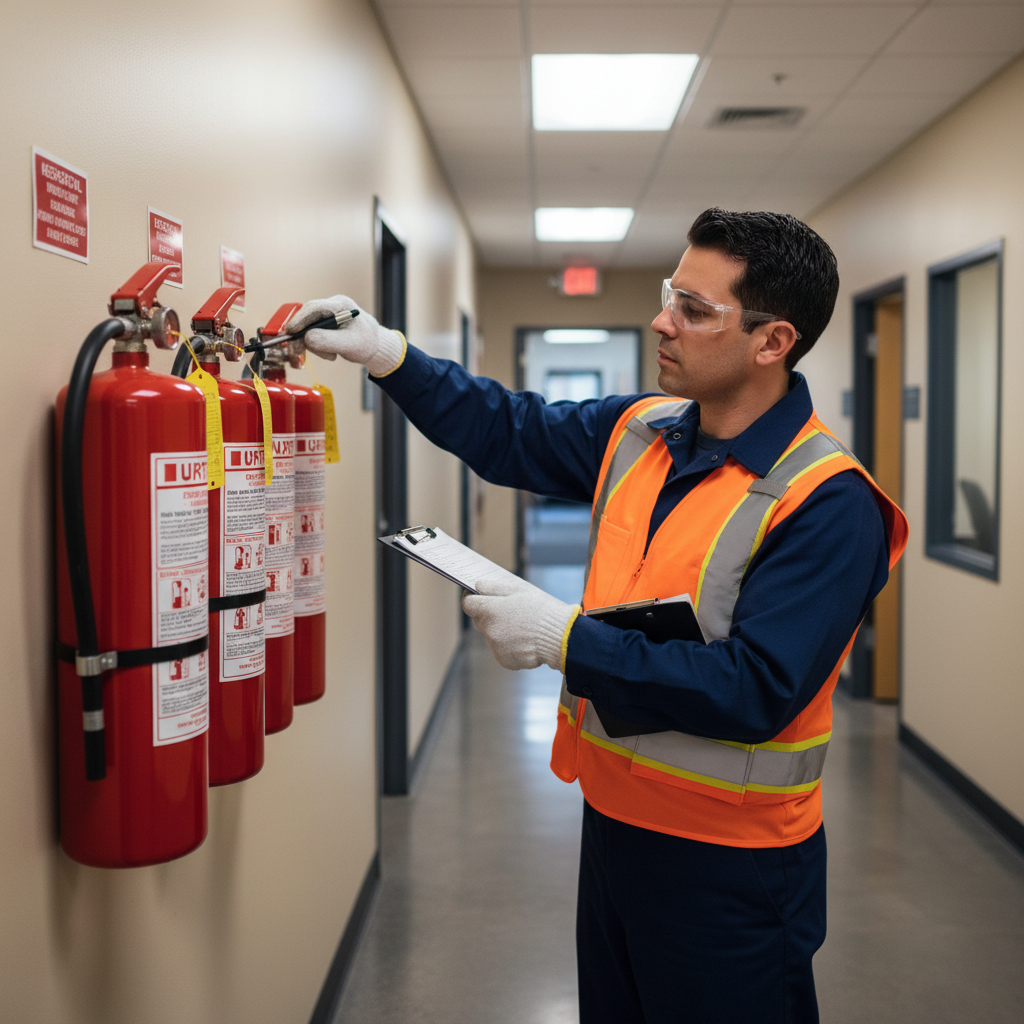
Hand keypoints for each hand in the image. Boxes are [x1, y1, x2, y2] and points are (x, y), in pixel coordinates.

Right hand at [285, 295, 404, 375]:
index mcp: (341, 305)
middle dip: (301, 336)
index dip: (300, 319)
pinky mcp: (324, 325)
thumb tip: (306, 338)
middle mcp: (332, 306)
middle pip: (307, 317)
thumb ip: (328, 341)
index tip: (290, 332)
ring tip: (331, 355)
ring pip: (307, 328)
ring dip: (313, 345)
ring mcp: (327, 315)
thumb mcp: (349, 344)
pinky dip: (315, 346)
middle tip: (296, 353)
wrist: (375, 347)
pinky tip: (330, 354)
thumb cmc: (367, 343)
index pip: (315, 307)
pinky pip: (311, 334)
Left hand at [462, 574, 578, 671]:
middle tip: (508, 611)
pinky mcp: (504, 660)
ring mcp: (495, 647)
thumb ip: (493, 587)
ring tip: (523, 627)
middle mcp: (488, 630)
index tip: (477, 596)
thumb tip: (478, 586)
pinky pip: (501, 650)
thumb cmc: (540, 609)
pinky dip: (509, 646)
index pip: (468, 604)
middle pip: (479, 621)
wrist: (558, 637)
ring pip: (492, 636)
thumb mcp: (518, 590)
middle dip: (489, 615)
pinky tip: (525, 640)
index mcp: (489, 610)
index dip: (472, 598)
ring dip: (501, 631)